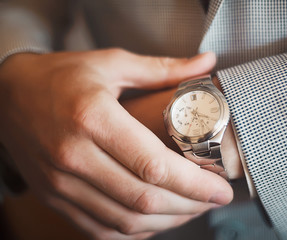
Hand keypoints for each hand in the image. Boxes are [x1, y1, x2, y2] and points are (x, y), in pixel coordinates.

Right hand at [0, 49, 232, 239]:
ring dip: (168, 221)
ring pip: (126, 221)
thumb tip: (207, 63)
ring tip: (194, 209)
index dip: (195, 184)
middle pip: (145, 199)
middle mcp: (75, 157)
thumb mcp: (111, 64)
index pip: (154, 166)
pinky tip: (157, 218)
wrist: (8, 96)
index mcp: (93, 118)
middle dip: (190, 206)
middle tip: (215, 199)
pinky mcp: (55, 197)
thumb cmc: (61, 77)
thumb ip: (163, 69)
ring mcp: (61, 183)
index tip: (222, 189)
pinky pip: (101, 229)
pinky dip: (136, 230)